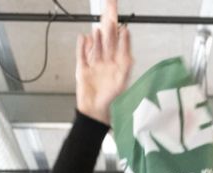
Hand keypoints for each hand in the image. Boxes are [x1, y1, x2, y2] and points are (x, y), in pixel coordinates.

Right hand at [76, 0, 132, 124]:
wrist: (94, 112)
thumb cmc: (111, 100)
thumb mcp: (122, 84)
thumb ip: (126, 69)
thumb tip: (130, 56)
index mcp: (118, 67)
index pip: (121, 49)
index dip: (123, 38)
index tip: (125, 28)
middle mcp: (107, 64)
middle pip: (108, 44)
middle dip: (109, 32)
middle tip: (110, 20)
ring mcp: (95, 66)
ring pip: (96, 48)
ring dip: (97, 39)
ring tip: (98, 29)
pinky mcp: (83, 70)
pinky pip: (82, 55)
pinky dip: (82, 47)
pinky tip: (84, 38)